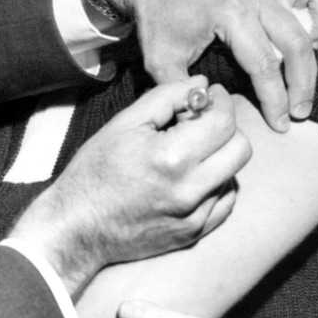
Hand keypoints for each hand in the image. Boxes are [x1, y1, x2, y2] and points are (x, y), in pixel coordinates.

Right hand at [6, 79, 250, 297]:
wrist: (77, 228)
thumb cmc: (94, 172)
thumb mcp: (124, 124)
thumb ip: (167, 97)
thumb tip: (202, 84)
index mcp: (171, 157)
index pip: (224, 122)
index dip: (222, 102)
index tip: (212, 96)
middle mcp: (189, 190)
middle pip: (240, 149)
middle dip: (226, 128)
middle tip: (205, 121)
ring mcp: (194, 216)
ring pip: (234, 175)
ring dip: (220, 157)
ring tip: (191, 152)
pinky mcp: (194, 234)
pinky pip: (224, 203)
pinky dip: (216, 185)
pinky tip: (191, 178)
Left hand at [95, 0, 317, 131]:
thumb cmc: (158, 17)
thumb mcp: (161, 60)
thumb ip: (185, 93)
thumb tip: (206, 121)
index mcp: (229, 13)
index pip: (264, 65)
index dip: (275, 100)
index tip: (279, 124)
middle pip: (295, 46)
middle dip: (301, 86)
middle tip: (298, 113)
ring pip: (311, 20)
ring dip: (313, 56)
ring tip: (303, 81)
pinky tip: (310, 38)